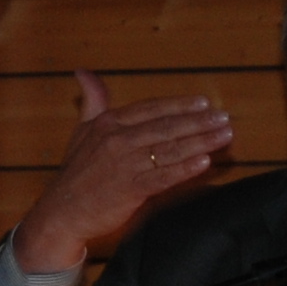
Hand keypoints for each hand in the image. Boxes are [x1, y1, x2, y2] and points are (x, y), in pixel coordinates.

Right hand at [12, 70, 233, 275]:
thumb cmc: (75, 172)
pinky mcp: (129, 190)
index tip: (205, 104)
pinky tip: (204, 162)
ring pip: (169, 150)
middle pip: (166, 127)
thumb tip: (84, 72)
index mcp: (109, 122)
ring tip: (224, 136)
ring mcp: (124, 164)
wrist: (61, 212)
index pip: (152, 108)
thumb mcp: (81, 130)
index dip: (180, 105)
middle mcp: (117, 139)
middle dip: (199, 122)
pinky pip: (163, 177)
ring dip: (200, 142)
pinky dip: (185, 169)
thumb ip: (92, 100)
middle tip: (225, 119)